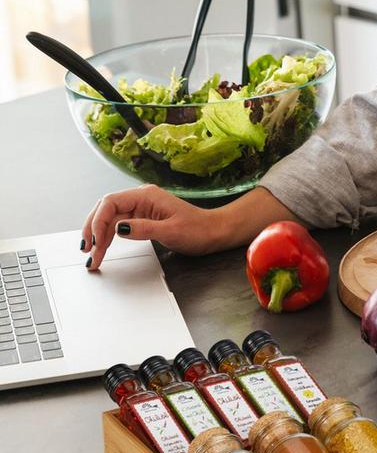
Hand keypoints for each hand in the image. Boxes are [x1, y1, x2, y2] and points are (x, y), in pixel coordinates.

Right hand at [82, 185, 220, 269]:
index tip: (95, 241)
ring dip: (99, 236)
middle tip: (87, 250)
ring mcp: (141, 208)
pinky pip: (119, 226)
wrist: (213, 232)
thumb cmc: (198, 229)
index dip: (98, 220)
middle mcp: (142, 198)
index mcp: (147, 195)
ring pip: (110, 219)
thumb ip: (144, 228)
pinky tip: (103, 249)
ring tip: (93, 257)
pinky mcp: (143, 219)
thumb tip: (118, 228)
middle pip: (106, 209)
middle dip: (93, 229)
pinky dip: (109, 238)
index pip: (111, 201)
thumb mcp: (171, 231)